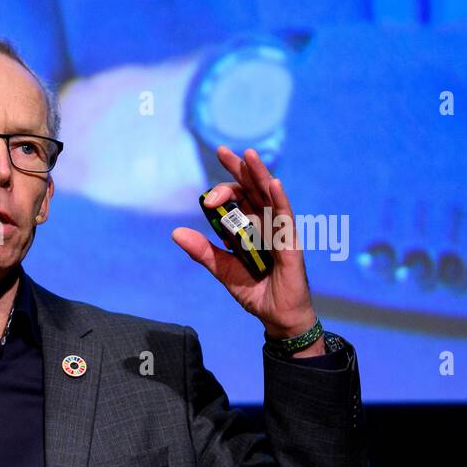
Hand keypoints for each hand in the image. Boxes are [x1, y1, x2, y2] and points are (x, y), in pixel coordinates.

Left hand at [171, 146, 318, 342]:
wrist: (275, 315)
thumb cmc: (255, 290)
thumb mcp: (222, 269)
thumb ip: (203, 251)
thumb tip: (175, 232)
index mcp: (250, 227)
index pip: (238, 198)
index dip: (223, 190)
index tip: (206, 197)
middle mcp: (266, 223)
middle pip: (253, 189)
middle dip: (239, 169)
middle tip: (222, 151)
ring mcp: (280, 231)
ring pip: (270, 196)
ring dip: (259, 174)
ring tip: (248, 154)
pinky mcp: (291, 243)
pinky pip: (286, 218)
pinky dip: (280, 200)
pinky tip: (273, 183)